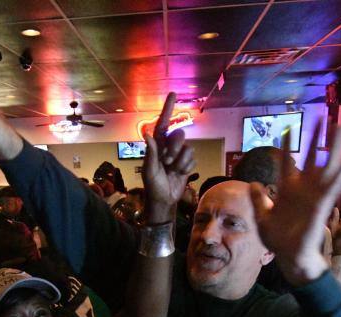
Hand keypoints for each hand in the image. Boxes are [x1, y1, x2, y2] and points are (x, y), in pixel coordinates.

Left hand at [141, 93, 195, 223]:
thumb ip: (151, 153)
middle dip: (174, 150)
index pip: (163, 123)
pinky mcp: (187, 162)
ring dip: (180, 162)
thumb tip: (148, 134)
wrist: (165, 199)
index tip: (173, 94)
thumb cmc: (153, 185)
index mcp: (157, 145)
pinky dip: (186, 168)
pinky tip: (179, 174)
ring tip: (172, 171)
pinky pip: (192, 159)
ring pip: (188, 149)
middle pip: (179, 136)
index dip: (168, 108)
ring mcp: (179, 154)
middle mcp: (168, 146)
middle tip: (167, 163)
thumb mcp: (149, 170)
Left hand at [250, 123, 340, 285]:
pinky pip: (334, 184)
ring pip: (327, 166)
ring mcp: (313, 195)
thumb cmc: (277, 239)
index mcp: (286, 191)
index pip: (286, 163)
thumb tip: (254, 184)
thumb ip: (259, 199)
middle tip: (326, 119)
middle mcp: (302, 189)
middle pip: (311, 158)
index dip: (286, 146)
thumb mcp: (262, 216)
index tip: (287, 129)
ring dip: (335, 147)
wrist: (289, 256)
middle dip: (318, 139)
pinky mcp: (322, 204)